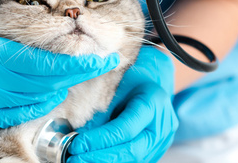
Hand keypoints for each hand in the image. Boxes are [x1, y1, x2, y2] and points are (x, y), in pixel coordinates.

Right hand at [0, 0, 118, 128]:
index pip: (46, 64)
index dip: (80, 63)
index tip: (104, 58)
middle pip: (48, 83)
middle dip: (78, 72)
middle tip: (100, 60)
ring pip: (36, 99)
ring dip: (60, 86)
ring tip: (75, 69)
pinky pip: (17, 115)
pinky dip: (38, 104)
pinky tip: (49, 92)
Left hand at [68, 46, 177, 162]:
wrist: (157, 83)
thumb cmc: (135, 81)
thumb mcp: (118, 88)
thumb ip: (103, 113)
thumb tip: (79, 136)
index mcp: (153, 104)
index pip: (124, 129)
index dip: (99, 140)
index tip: (76, 144)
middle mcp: (162, 126)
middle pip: (131, 151)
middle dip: (100, 157)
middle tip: (75, 159)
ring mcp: (162, 141)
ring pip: (134, 160)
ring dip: (106, 161)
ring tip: (81, 160)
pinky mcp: (158, 150)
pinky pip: (136, 160)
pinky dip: (115, 161)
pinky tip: (96, 159)